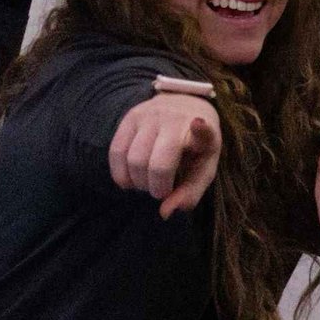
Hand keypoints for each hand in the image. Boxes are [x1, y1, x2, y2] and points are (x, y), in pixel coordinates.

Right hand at [110, 92, 222, 218]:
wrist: (184, 107)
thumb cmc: (196, 147)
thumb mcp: (203, 170)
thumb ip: (190, 194)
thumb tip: (164, 212)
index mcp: (203, 132)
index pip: (203, 130)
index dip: (201, 130)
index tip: (198, 123)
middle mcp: (174, 119)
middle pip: (157, 164)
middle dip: (156, 188)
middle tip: (161, 190)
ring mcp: (149, 115)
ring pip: (133, 159)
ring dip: (138, 182)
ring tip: (147, 182)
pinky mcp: (130, 116)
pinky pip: (116, 151)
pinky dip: (120, 174)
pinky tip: (129, 181)